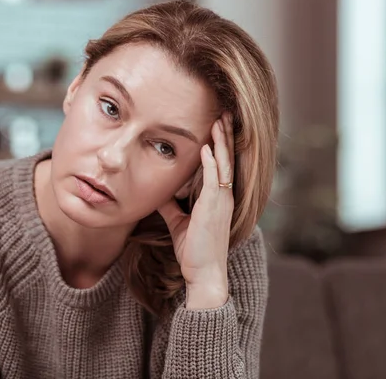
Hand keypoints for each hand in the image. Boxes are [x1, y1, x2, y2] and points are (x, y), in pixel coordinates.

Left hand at [158, 112, 234, 308]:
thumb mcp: (179, 222)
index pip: (220, 164)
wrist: (203, 273)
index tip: (216, 124)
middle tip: (225, 112)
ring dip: (221, 141)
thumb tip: (158, 192)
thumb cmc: (194, 250)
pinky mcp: (216, 207)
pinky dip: (211, 162)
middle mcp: (224, 195)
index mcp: (218, 197)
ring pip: (224, 164)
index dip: (220, 144)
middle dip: (225, 135)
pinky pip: (215, 179)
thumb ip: (171, 206)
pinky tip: (206, 147)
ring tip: (220, 120)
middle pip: (227, 158)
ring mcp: (222, 200)